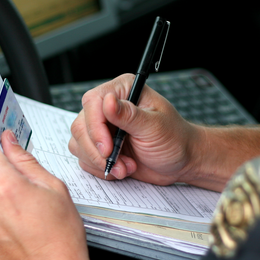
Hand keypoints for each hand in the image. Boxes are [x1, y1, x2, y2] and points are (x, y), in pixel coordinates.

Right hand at [68, 74, 200, 185]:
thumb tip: (107, 102)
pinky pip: (85, 158)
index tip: (107, 148)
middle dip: (97, 150)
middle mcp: (109, 106)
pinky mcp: (100, 146)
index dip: (95, 127)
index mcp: (124, 90)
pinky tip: (122, 169)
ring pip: (79, 143)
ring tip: (126, 167)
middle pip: (81, 125)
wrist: (181, 161)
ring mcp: (103, 127)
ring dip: (100, 162)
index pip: (93, 102)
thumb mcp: (155, 127)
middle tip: (118, 162)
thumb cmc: (175, 139)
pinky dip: (101, 168)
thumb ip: (129, 115)